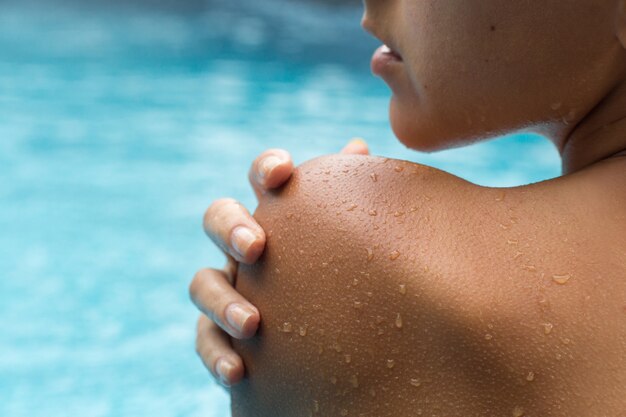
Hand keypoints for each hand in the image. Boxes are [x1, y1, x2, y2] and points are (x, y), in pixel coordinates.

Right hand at [190, 139, 369, 386]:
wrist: (325, 343)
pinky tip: (239, 372)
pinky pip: (204, 340)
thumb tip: (357, 145)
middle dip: (231, 227)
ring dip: (222, 300)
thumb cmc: (336, 278)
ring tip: (252, 324)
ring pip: (202, 282)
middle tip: (256, 247)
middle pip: (217, 219)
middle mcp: (244, 247)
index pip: (260, 180)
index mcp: (276, 217)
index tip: (283, 173)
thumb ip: (348, 194)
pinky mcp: (220, 335)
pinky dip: (217, 354)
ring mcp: (228, 288)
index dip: (266, 169)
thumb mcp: (345, 239)